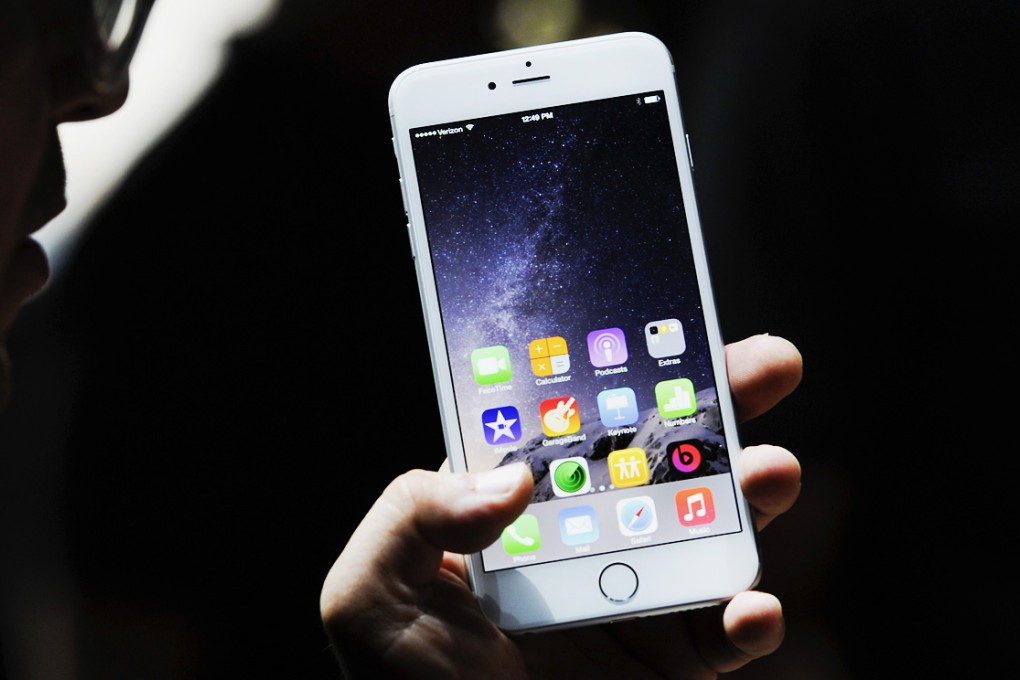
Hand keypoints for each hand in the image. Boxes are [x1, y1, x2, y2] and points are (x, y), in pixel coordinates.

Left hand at [320, 334, 801, 678]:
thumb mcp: (369, 596)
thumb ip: (411, 513)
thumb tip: (512, 476)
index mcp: (513, 511)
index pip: (572, 426)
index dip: (622, 375)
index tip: (667, 334)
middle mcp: (582, 542)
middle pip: (657, 459)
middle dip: (716, 407)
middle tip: (769, 364)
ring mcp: (633, 598)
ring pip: (710, 528)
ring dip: (752, 491)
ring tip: (772, 470)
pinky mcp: (670, 661)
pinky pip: (726, 632)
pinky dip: (754, 617)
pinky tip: (751, 607)